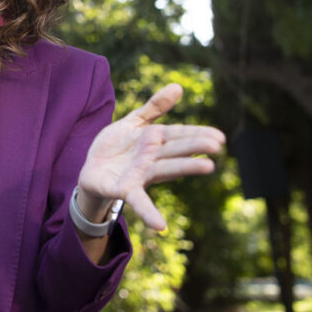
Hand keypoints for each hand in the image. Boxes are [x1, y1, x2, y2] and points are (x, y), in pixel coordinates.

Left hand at [77, 84, 225, 230]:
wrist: (91, 168)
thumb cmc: (118, 146)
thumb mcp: (133, 123)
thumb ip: (154, 107)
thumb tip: (178, 86)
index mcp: (153, 142)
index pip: (177, 134)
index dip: (196, 134)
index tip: (219, 137)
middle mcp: (151, 159)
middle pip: (174, 150)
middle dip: (194, 147)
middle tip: (217, 146)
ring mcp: (139, 175)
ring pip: (164, 170)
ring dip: (185, 167)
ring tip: (207, 167)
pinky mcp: (123, 190)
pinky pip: (137, 201)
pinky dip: (149, 213)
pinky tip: (160, 225)